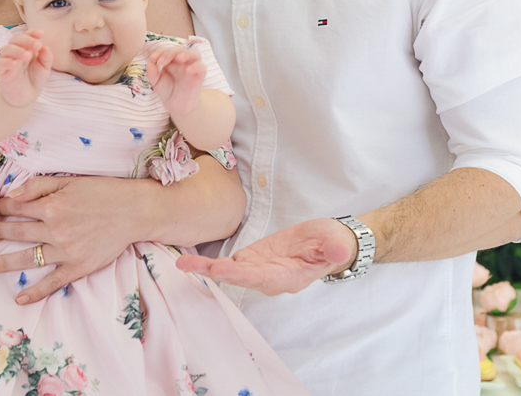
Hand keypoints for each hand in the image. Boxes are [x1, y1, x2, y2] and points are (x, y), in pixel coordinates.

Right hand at [0, 30, 52, 107]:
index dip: (32, 33)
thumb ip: (46, 58)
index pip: (26, 36)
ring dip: (17, 50)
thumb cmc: (34, 80)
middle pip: (15, 39)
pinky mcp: (1, 72)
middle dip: (26, 40)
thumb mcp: (45, 69)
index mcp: (26, 49)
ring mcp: (7, 61)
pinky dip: (6, 62)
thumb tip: (45, 47)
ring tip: (28, 55)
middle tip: (37, 45)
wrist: (26, 98)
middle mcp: (15, 53)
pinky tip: (14, 64)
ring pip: (6, 49)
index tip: (41, 33)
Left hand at [0, 175, 148, 303]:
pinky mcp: (78, 267)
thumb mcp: (70, 180)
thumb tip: (11, 194)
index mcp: (51, 205)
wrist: (134, 211)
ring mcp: (65, 250)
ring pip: (27, 258)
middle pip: (15, 232)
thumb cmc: (104, 192)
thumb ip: (39, 185)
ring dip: (3, 262)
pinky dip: (36, 291)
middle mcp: (54, 229)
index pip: (16, 207)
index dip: (0, 207)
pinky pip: (52, 282)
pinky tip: (20, 298)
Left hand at [146, 45, 204, 115]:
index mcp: (172, 60)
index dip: (160, 51)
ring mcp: (192, 68)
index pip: (167, 50)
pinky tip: (188, 71)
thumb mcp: (157, 83)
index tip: (153, 58)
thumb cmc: (168, 91)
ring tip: (178, 58)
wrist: (178, 107)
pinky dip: (196, 66)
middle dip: (170, 52)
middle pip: (180, 49)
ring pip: (194, 53)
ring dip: (186, 53)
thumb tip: (150, 63)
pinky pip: (202, 67)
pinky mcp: (199, 76)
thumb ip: (152, 74)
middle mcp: (183, 62)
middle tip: (161, 61)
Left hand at [174, 218, 355, 294]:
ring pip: (229, 271)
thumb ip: (334, 248)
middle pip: (238, 276)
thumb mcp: (336, 242)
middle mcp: (269, 278)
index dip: (241, 274)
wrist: (327, 242)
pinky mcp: (251, 259)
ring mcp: (258, 269)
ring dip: (206, 268)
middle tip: (190, 267)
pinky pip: (229, 262)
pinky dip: (210, 262)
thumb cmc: (332, 243)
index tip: (221, 269)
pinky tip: (191, 260)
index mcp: (288, 277)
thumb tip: (338, 250)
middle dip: (214, 272)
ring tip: (183, 263)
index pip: (262, 277)